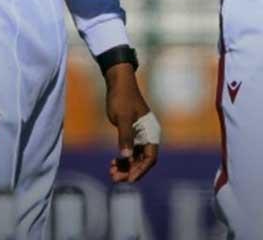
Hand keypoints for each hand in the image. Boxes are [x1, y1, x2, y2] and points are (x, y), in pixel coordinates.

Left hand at [104, 64, 159, 182]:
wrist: (119, 83)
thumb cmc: (122, 98)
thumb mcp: (123, 118)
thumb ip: (125, 137)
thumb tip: (126, 157)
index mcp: (151, 132)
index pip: (150, 158)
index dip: (140, 170)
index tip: (128, 179)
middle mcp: (149, 135)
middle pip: (143, 161)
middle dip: (130, 171)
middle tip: (114, 177)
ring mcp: (141, 134)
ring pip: (136, 157)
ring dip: (125, 166)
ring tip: (111, 172)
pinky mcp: (133, 132)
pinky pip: (131, 151)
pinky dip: (123, 158)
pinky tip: (113, 162)